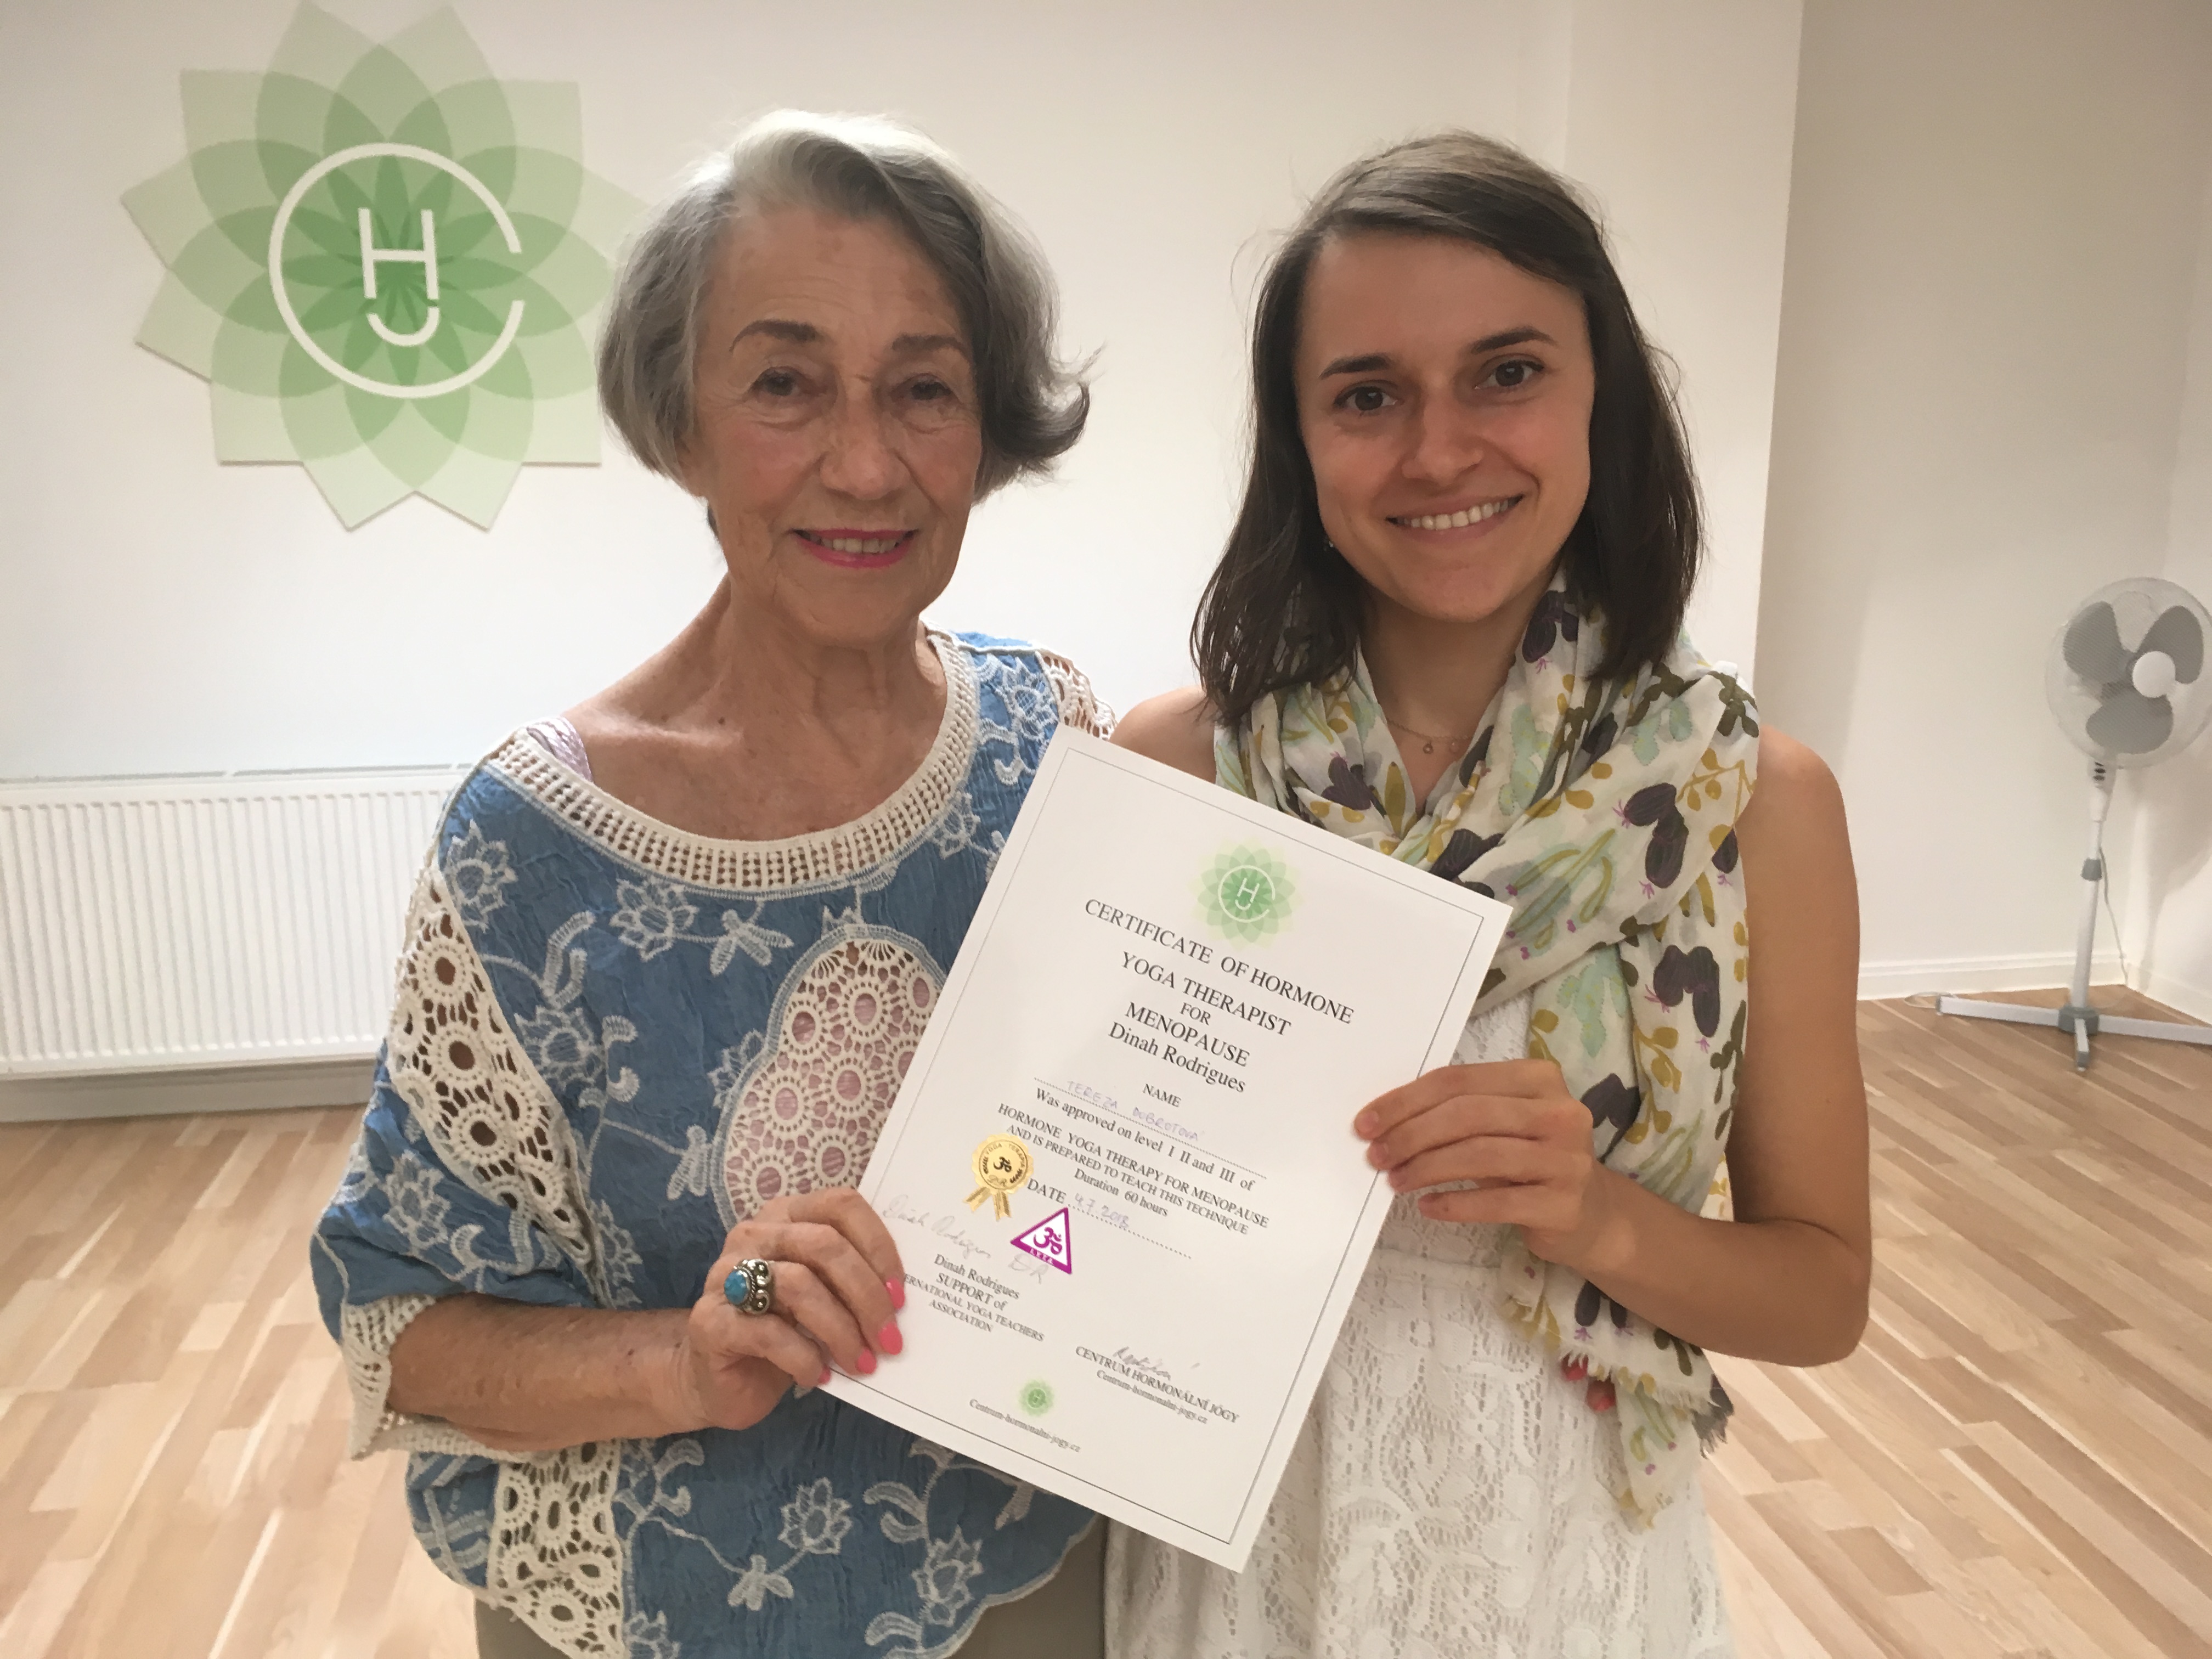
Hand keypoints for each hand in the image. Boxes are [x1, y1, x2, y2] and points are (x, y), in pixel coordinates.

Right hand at [664, 1188, 907, 1432]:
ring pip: (798, 1285)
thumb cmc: (782, 1330)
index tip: (900, 1294)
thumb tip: (902, 1295)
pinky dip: (804, 1357)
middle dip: (866, 1296)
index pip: (841, 1205)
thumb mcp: (822, 1295)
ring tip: (861, 1363)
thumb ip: (852, 1280)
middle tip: (888, 1339)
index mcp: (787, 1216)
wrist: (718, 1379)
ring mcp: (726, 1275)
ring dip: (841, 1330)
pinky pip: (768, 1333)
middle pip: (824, 1245)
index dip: (878, 1246)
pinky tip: (817, 1376)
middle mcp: (754, 1235)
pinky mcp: (710, 1321)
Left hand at [1355, 1058, 1623, 1272]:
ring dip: (1426, 1168)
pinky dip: (1455, 1203)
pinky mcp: (1563, 1203)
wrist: (1592, 1214)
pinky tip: (1428, 1205)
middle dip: (1411, 1134)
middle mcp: (1559, 1111)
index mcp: (1538, 1078)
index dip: (1406, 1100)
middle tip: (1376, 1155)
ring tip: (1395, 1181)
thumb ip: (1460, 1111)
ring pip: (1479, 1154)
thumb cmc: (1532, 1160)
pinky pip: (1496, 1201)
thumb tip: (1385, 1120)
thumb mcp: (1504, 1124)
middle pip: (1467, 1114)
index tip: (1367, 1122)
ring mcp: (1565, 1158)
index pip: (1458, 1080)